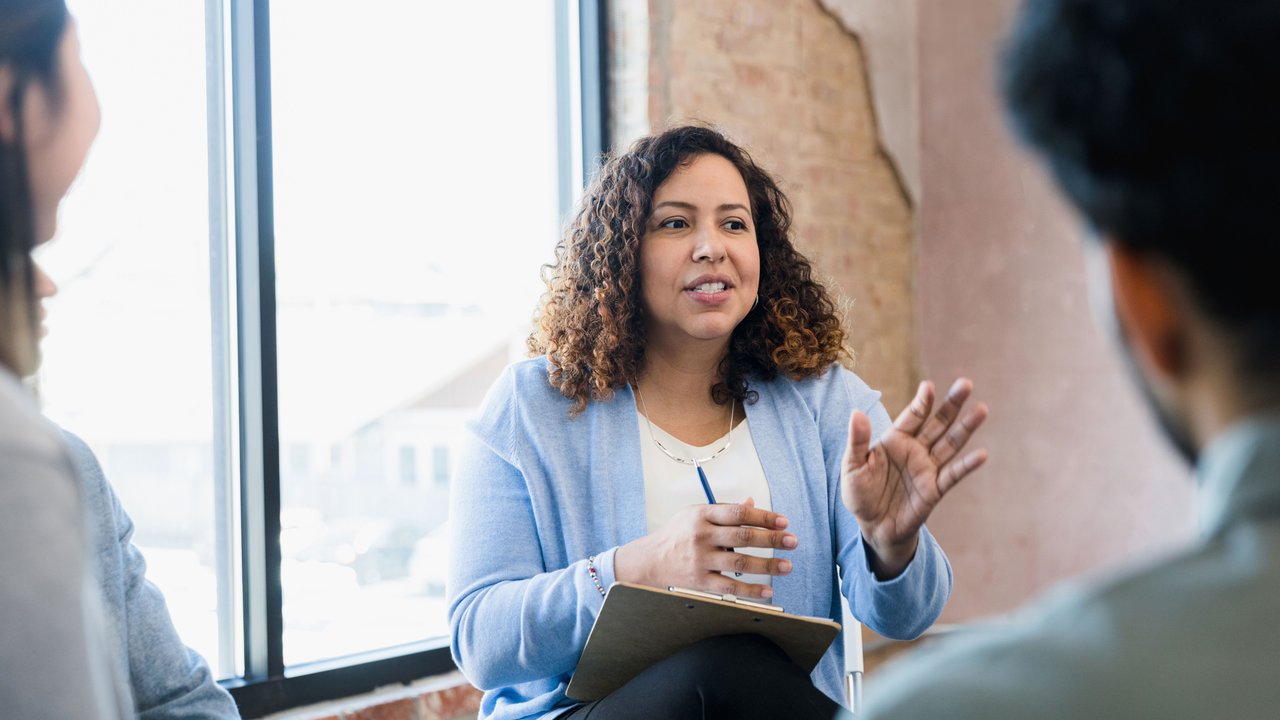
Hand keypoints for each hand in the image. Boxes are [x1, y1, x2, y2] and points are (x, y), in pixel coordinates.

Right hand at [614, 500, 796, 599]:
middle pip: (743, 537)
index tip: (783, 522)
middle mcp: (701, 535)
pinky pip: (730, 587)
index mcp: (702, 514)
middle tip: (792, 541)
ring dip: (767, 565)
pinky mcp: (699, 581)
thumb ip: (724, 511)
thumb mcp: (695, 515)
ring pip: (740, 563)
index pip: (739, 513)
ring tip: (787, 565)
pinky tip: (768, 590)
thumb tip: (753, 504)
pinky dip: (751, 590)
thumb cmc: (676, 535)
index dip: (764, 517)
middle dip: (771, 539)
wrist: (649, 561)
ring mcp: (700, 559)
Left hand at [842, 379, 988, 577]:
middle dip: (951, 404)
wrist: (873, 527)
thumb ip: (857, 442)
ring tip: (982, 409)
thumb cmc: (859, 494)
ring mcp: (927, 468)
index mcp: (895, 440)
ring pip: (950, 443)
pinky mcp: (935, 489)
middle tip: (966, 384)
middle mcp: (915, 450)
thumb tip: (857, 413)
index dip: (921, 401)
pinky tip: (982, 454)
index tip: (929, 386)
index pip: (912, 415)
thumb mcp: (851, 467)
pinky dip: (967, 465)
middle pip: (937, 423)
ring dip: (966, 427)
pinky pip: (953, 475)